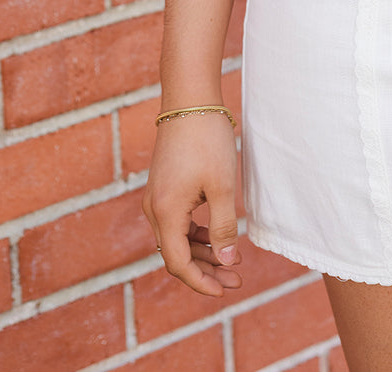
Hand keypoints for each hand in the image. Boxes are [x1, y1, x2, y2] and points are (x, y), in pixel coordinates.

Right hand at [142, 113, 243, 295]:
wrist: (189, 100)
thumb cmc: (207, 140)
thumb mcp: (221, 186)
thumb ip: (223, 228)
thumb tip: (226, 263)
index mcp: (165, 212)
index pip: (178, 264)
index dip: (201, 282)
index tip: (225, 291)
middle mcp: (154, 209)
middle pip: (176, 254)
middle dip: (206, 270)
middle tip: (236, 279)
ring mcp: (156, 197)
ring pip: (176, 239)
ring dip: (202, 253)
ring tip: (232, 260)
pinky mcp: (163, 187)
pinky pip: (176, 222)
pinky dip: (195, 233)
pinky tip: (216, 235)